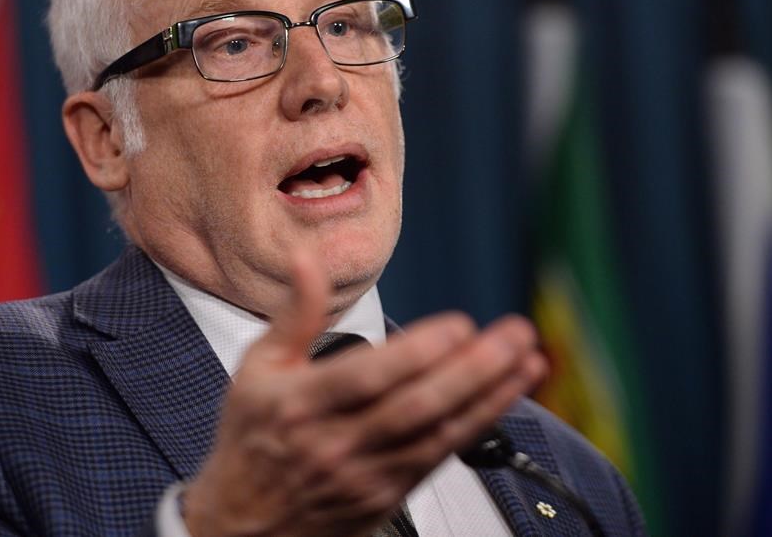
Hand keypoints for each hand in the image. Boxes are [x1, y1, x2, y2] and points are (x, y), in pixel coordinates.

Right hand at [182, 251, 546, 536]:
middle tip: (512, 335)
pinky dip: (479, 426)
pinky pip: (441, 457)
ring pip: (439, 434)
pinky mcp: (388, 496)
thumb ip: (294, 314)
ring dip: (489, 397)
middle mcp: (337, 442)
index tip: (458, 324)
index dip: (418, 351)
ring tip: (526, 361)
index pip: (367, 377)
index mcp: (300, 405)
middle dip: (473, 369)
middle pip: (416, 406)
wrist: (244, 525)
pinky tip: (504, 398)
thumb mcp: (257, 368)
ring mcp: (366, 474)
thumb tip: (307, 260)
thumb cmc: (251, 440)